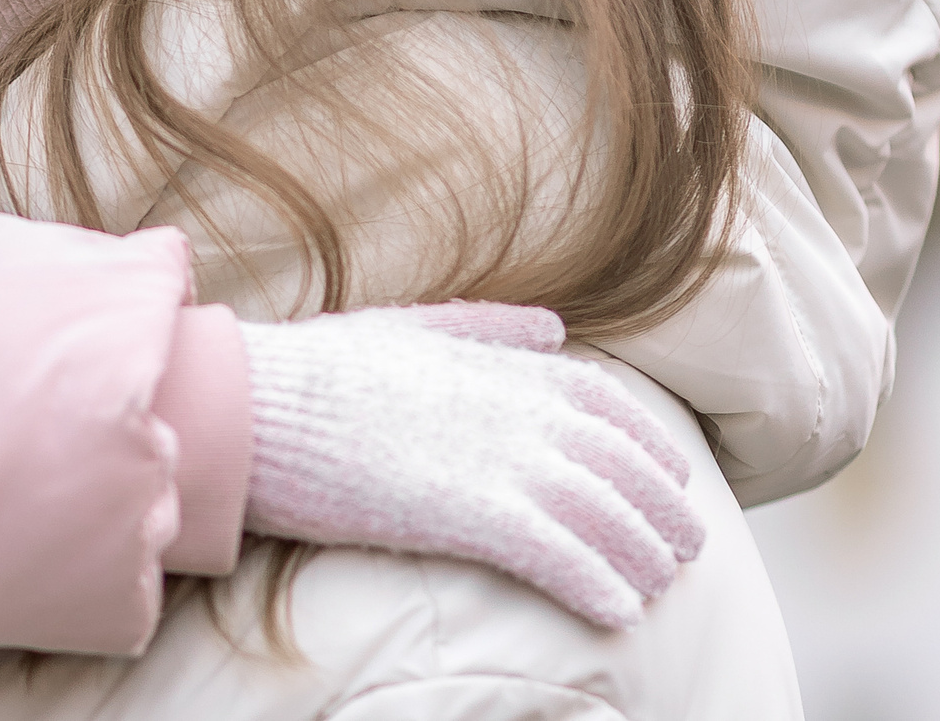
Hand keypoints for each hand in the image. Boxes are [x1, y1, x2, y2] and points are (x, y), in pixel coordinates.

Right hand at [237, 303, 704, 629]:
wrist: (255, 404)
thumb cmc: (316, 371)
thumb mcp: (408, 327)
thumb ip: (486, 327)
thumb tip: (551, 326)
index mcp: (502, 364)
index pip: (610, 407)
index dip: (650, 448)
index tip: (671, 481)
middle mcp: (516, 409)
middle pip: (622, 467)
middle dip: (662, 511)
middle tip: (684, 550)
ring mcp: (499, 459)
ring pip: (603, 516)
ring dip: (641, 557)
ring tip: (656, 589)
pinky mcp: (471, 512)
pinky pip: (560, 556)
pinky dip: (597, 584)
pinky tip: (618, 613)